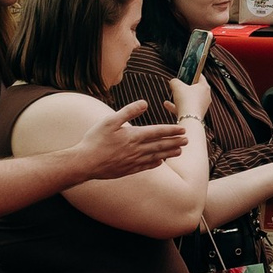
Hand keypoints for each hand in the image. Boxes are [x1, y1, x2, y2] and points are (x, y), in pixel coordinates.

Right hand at [65, 102, 189, 181]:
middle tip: (187, 141)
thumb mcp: (110, 121)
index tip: (183, 130)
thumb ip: (128, 111)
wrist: (85, 162)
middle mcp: (136, 149)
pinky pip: (146, 166)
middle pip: (160, 145)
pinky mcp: (128, 170)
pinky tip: (160, 162)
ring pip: (156, 157)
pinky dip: (156, 163)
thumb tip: (144, 102)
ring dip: (169, 153)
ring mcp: (133, 161)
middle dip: (175, 142)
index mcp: (134, 135)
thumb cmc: (95, 140)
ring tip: (179, 151)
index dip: (171, 131)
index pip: (158, 132)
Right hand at [170, 75, 212, 123]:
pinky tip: (167, 105)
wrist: (189, 119)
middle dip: (185, 87)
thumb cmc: (187, 101)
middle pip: (195, 88)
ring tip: (171, 95)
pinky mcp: (196, 114)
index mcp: (204, 87)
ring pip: (189, 99)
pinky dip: (177, 106)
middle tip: (178, 85)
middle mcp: (205, 96)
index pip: (200, 76)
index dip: (192, 72)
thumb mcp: (177, 86)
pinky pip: (186, 108)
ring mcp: (201, 106)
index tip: (187, 71)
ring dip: (180, 97)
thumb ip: (174, 81)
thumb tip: (173, 81)